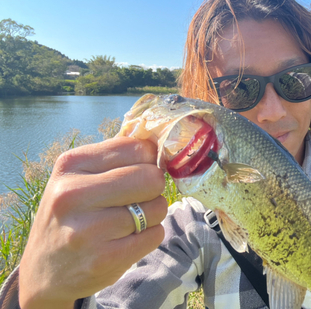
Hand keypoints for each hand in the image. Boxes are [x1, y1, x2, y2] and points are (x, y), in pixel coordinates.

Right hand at [18, 137, 167, 308]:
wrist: (43, 273)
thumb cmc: (71, 216)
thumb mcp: (77, 177)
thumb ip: (116, 158)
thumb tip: (160, 143)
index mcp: (70, 165)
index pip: (137, 148)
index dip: (149, 160)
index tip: (141, 171)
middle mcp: (73, 194)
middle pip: (152, 178)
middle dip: (154, 188)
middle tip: (138, 198)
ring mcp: (88, 229)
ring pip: (158, 207)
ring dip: (152, 214)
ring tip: (126, 222)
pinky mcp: (105, 258)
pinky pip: (156, 234)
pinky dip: (150, 236)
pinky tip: (126, 240)